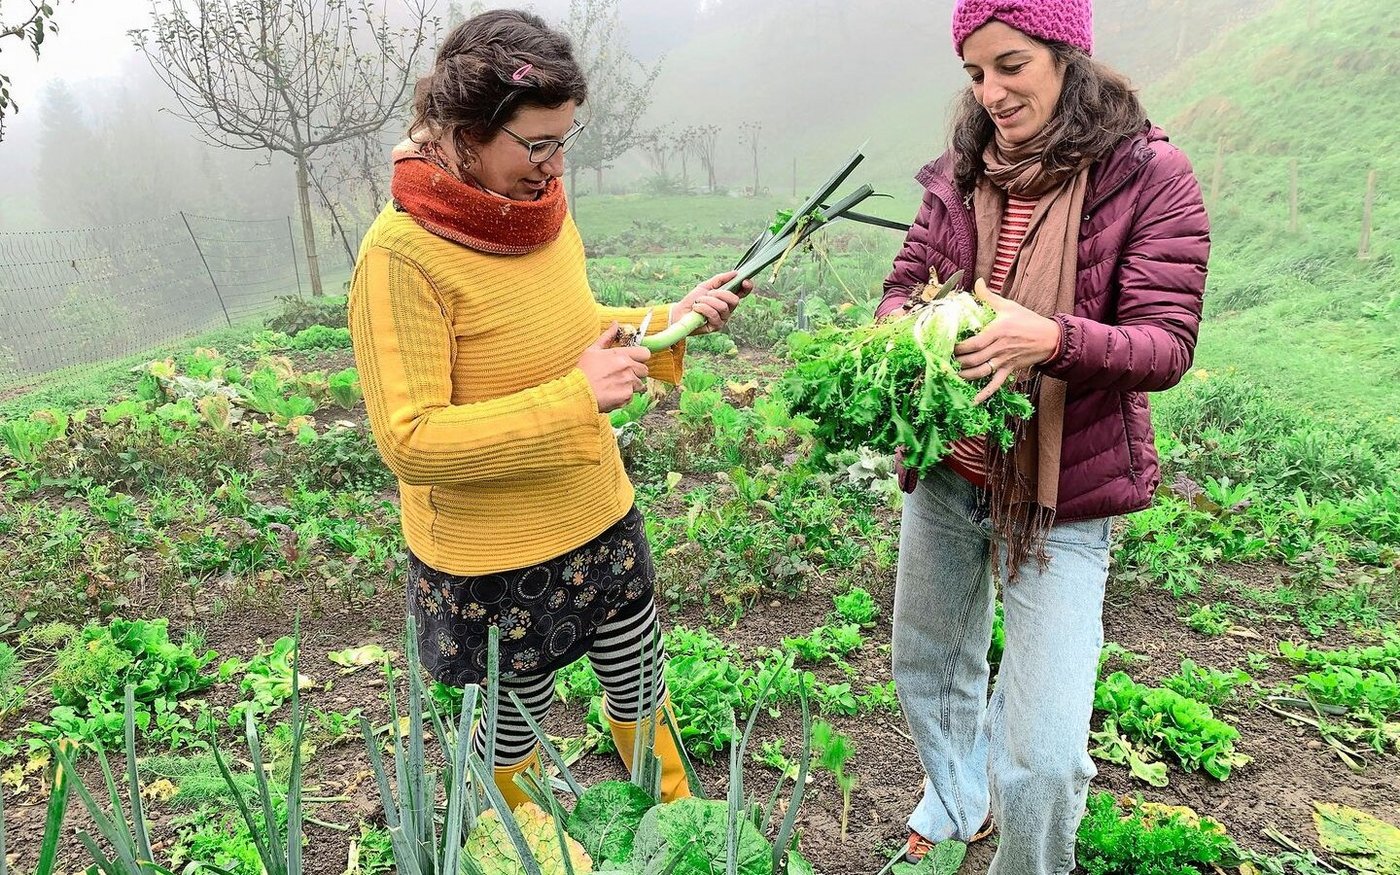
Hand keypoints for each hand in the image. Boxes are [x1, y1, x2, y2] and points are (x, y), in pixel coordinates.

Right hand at [579, 323, 650, 411]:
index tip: (634, 361)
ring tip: (616, 386)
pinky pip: (632, 396)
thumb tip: (615, 324)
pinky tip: (613, 395)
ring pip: (640, 385)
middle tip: (624, 376)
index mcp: (621, 354)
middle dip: (636, 373)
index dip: (640, 358)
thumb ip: (607, 337)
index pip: (645, 353)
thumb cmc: (584, 372)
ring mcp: (629, 382)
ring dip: (632, 386)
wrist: (578, 393)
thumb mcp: (593, 350)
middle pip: (644, 370)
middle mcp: (628, 367)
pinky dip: (624, 397)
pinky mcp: (627, 396)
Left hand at [669, 270, 749, 334]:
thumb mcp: (706, 286)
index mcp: (727, 299)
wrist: (680, 312)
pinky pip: (713, 314)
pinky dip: (703, 308)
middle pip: (734, 300)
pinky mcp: (716, 326)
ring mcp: (723, 319)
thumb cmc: (694, 300)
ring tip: (698, 302)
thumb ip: (720, 279)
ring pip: (723, 307)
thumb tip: (735, 273)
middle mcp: (728, 310)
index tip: (744, 280)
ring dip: (708, 301)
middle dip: (720, 294)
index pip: (743, 293)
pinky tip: (696, 308)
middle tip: (709, 293)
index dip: (747, 287)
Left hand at [954, 279, 1061, 404]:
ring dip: (965, 375)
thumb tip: (978, 282)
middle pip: (973, 359)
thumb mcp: (1008, 306)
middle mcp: (999, 348)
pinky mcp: (1009, 370)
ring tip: (952, 374)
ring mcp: (1004, 361)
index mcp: (997, 331)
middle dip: (956, 361)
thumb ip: (989, 296)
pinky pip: (995, 385)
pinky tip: (973, 401)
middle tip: (944, 360)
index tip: (946, 346)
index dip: (957, 347)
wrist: (1050, 338)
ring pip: (980, 372)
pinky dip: (984, 394)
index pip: (973, 343)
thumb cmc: (1028, 320)